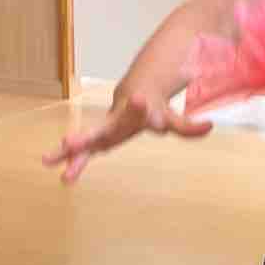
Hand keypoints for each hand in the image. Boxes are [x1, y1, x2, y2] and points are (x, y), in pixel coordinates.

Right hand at [42, 92, 212, 182]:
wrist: (136, 91)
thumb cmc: (157, 106)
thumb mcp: (174, 118)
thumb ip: (188, 126)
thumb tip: (210, 126)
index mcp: (140, 108)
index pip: (144, 111)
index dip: (145, 109)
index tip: (143, 102)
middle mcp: (121, 117)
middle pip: (107, 126)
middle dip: (94, 132)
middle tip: (76, 136)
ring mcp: (109, 127)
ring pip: (91, 138)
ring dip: (75, 148)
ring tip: (55, 155)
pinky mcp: (101, 138)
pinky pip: (87, 152)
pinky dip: (75, 161)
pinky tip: (61, 173)